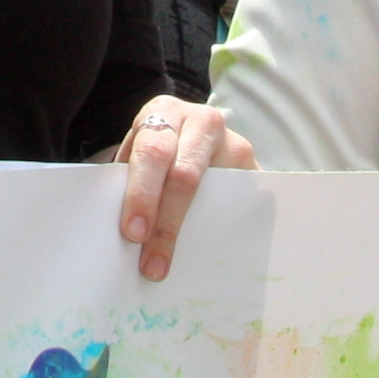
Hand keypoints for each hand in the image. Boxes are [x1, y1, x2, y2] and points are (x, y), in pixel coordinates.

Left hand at [106, 95, 249, 278]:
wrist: (194, 130)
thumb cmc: (158, 146)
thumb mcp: (141, 149)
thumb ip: (130, 178)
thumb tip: (123, 233)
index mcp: (164, 112)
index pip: (153, 153)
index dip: (142, 195)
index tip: (133, 233)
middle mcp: (202, 121)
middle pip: (184, 176)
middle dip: (165, 223)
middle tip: (151, 262)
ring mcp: (233, 142)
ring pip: (213, 192)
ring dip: (192, 233)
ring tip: (176, 266)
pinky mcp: (255, 166)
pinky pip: (238, 203)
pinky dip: (220, 230)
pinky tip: (207, 255)